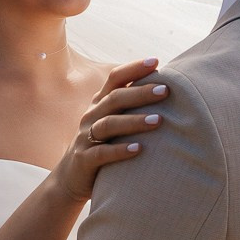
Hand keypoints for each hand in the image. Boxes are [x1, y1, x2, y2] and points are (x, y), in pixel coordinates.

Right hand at [53, 59, 168, 202]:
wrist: (71, 177)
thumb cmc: (103, 145)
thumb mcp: (113, 121)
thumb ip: (131, 106)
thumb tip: (168, 89)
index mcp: (100, 103)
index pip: (115, 79)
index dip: (133, 68)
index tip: (156, 61)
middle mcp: (92, 116)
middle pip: (115, 99)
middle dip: (140, 93)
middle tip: (165, 90)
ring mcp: (86, 137)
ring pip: (109, 124)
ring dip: (134, 121)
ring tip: (158, 121)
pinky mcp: (85, 160)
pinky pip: (102, 153)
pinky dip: (120, 150)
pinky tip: (138, 149)